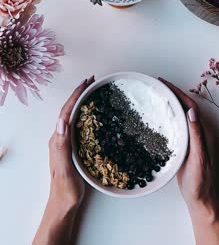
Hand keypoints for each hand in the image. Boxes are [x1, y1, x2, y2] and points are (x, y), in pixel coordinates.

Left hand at [48, 76, 94, 210]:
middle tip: (91, 81)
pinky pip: (78, 124)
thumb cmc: (65, 190)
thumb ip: (62, 145)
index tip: (86, 83)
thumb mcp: (64, 168)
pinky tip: (93, 113)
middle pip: (69, 110)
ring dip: (81, 101)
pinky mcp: (72, 147)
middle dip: (79, 93)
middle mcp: (60, 138)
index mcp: (58, 140)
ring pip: (73, 115)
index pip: (66, 112)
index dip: (76, 95)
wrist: (63, 205)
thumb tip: (61, 121)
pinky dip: (84, 113)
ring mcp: (65, 143)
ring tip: (92, 91)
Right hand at [159, 77, 212, 207]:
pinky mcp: (181, 145)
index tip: (165, 83)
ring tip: (154, 94)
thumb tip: (192, 112)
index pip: (190, 106)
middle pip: (184, 106)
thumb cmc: (200, 181)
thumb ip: (197, 135)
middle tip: (157, 84)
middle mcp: (196, 132)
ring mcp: (189, 138)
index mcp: (202, 132)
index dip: (178, 92)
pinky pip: (173, 126)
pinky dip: (165, 117)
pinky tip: (155, 116)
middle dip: (172, 93)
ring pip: (178, 115)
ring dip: (168, 103)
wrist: (199, 198)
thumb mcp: (198, 157)